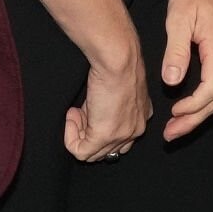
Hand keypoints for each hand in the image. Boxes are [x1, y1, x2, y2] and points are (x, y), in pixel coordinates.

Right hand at [64, 39, 149, 162]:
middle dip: (89, 133)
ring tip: (74, 112)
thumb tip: (90, 114)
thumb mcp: (118, 86)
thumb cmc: (117, 62)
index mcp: (142, 116)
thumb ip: (110, 105)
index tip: (87, 110)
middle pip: (107, 148)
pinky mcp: (104, 135)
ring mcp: (121, 135)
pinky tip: (71, 116)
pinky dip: (70, 137)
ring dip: (78, 134)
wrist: (117, 58)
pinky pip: (81, 151)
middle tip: (79, 112)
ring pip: (94, 153)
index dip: (98, 125)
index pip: (120, 138)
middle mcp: (136, 129)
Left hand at [161, 0, 212, 141]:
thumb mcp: (179, 17)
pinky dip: (206, 100)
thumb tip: (172, 81)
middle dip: (194, 120)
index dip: (192, 107)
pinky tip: (190, 105)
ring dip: (200, 113)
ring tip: (177, 126)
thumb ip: (176, 50)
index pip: (211, 90)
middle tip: (171, 134)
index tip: (173, 113)